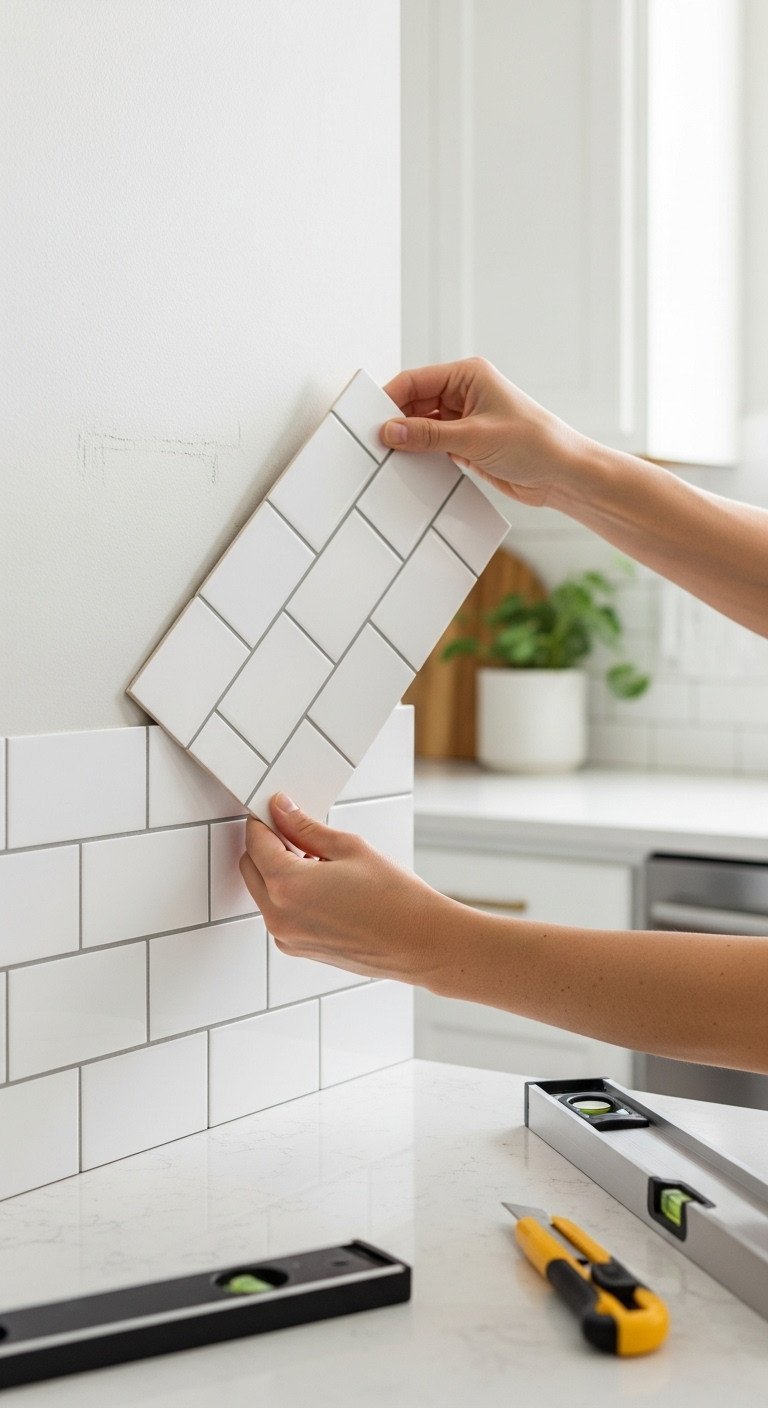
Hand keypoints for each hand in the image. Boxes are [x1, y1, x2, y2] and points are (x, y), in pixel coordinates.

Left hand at [239, 793, 452, 983]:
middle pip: (251, 868)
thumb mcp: (349, 848)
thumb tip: (283, 810)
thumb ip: (306, 828)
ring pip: (264, 892)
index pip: (256, 842)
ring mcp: (287, 937)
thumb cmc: (395, 899)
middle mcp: (279, 916)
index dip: (264, 821)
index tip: (276, 809)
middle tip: (296, 831)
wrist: (421, 943)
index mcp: (288, 886)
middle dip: (266, 846)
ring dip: (278, 872)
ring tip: (320, 861)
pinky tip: (324, 886)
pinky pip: (280, 913)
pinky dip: (289, 895)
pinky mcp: (299, 949)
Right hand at [381, 357, 585, 506]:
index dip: (390, 399)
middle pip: (415, 403)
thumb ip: (429, 435)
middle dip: (397, 422)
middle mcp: (465, 393)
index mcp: (469, 375)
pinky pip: (433, 445)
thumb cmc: (535, 443)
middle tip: (376, 443)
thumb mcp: (474, 437)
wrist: (562, 475)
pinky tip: (410, 467)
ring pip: (422, 426)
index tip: (370, 420)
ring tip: (390, 458)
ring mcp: (465, 419)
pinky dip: (421, 455)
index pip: (416, 381)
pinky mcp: (466, 444)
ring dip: (409, 441)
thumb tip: (392, 431)